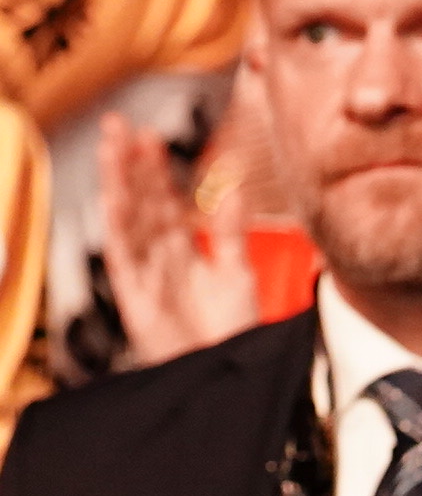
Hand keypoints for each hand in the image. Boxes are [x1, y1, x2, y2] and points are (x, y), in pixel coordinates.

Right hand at [96, 112, 258, 368]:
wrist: (233, 371)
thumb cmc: (233, 331)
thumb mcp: (237, 272)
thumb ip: (230, 229)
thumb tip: (231, 186)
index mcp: (182, 250)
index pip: (163, 200)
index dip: (156, 169)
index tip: (150, 136)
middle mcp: (160, 258)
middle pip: (140, 203)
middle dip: (129, 165)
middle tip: (120, 124)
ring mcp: (146, 276)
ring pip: (127, 221)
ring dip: (117, 184)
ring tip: (111, 147)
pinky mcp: (137, 299)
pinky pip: (123, 260)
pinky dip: (117, 230)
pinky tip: (111, 201)